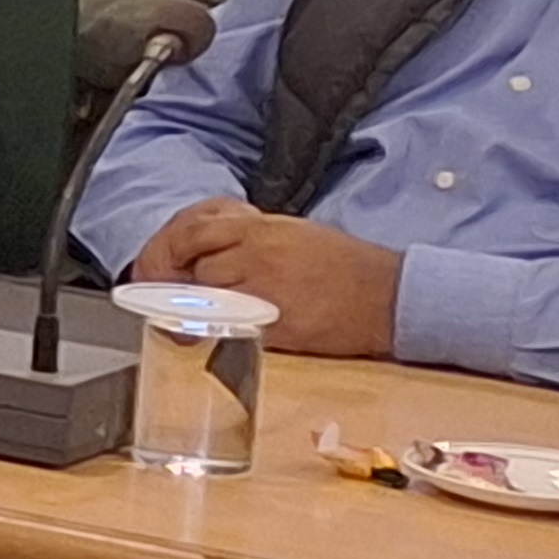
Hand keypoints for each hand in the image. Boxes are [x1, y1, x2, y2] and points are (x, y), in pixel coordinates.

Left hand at [124, 202, 402, 359]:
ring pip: (212, 299)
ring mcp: (265, 290)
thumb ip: (251, 239)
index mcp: (262, 228)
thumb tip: (212, 252)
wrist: (388, 295)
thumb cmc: (346, 265)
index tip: (171, 266)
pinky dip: (232, 329)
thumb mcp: (295, 234)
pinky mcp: (276, 325)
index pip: (196, 233)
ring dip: (212, 307)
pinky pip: (236, 327)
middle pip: (198, 268)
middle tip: (195, 298)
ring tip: (230, 312)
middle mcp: (257, 254)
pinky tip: (242, 330)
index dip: (177, 250)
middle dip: (194, 284)